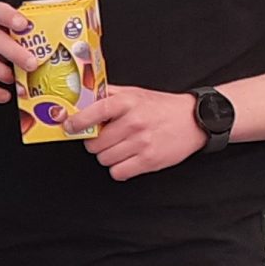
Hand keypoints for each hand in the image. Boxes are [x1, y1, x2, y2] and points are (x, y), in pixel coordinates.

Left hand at [74, 86, 206, 180]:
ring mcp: (141, 142)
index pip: (93, 112)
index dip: (77, 122)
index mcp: (128, 102)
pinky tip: (128, 158)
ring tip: (121, 147)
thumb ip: (108, 94)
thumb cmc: (161, 107)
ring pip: (104, 159)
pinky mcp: (149, 160)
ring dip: (108, 156)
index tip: (69, 126)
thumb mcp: (135, 93)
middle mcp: (134, 122)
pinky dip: (119, 169)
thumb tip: (81, 96)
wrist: (195, 120)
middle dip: (96, 143)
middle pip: (94, 144)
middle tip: (107, 139)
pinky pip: (117, 173)